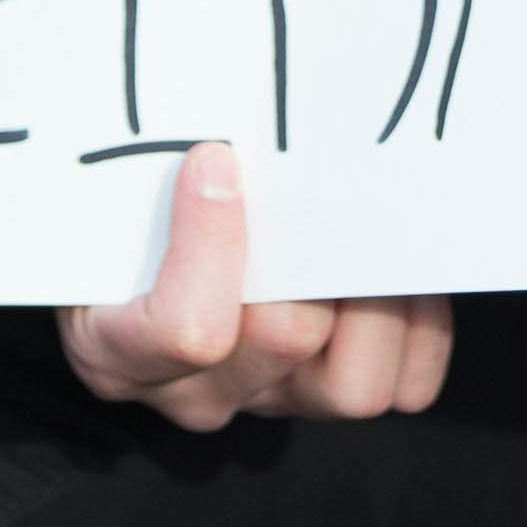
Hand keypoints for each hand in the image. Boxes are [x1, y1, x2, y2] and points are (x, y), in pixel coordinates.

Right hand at [55, 142, 453, 433]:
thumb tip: (202, 127)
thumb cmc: (121, 205)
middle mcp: (194, 391)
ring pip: (352, 387)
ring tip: (375, 230)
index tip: (215, 157)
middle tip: (329, 182)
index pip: (182, 330)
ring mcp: (266, 399)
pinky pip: (401, 387)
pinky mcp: (326, 395)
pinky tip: (404, 269)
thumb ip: (136, 168)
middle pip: (284, 340)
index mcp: (118, 349)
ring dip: (378, 305)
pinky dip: (419, 329)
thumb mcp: (108, 189)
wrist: (140, 238)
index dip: (211, 246)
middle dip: (317, 257)